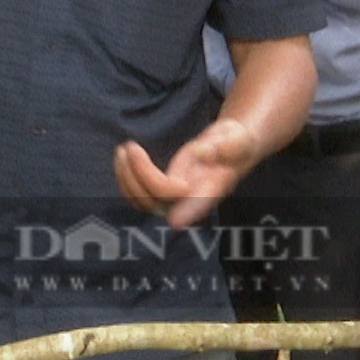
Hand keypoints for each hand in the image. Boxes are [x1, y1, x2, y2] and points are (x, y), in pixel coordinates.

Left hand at [113, 118, 256, 228]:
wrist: (230, 147)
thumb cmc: (235, 143)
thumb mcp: (237, 139)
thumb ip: (227, 146)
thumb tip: (202, 153)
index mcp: (212, 187)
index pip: (197, 204)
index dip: (186, 213)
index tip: (174, 220)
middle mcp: (191, 198)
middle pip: (159, 200)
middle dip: (139, 175)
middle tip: (130, 147)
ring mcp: (175, 197)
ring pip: (144, 201)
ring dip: (127, 177)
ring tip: (122, 150)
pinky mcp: (163, 191)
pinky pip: (138, 193)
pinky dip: (125, 177)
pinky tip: (123, 156)